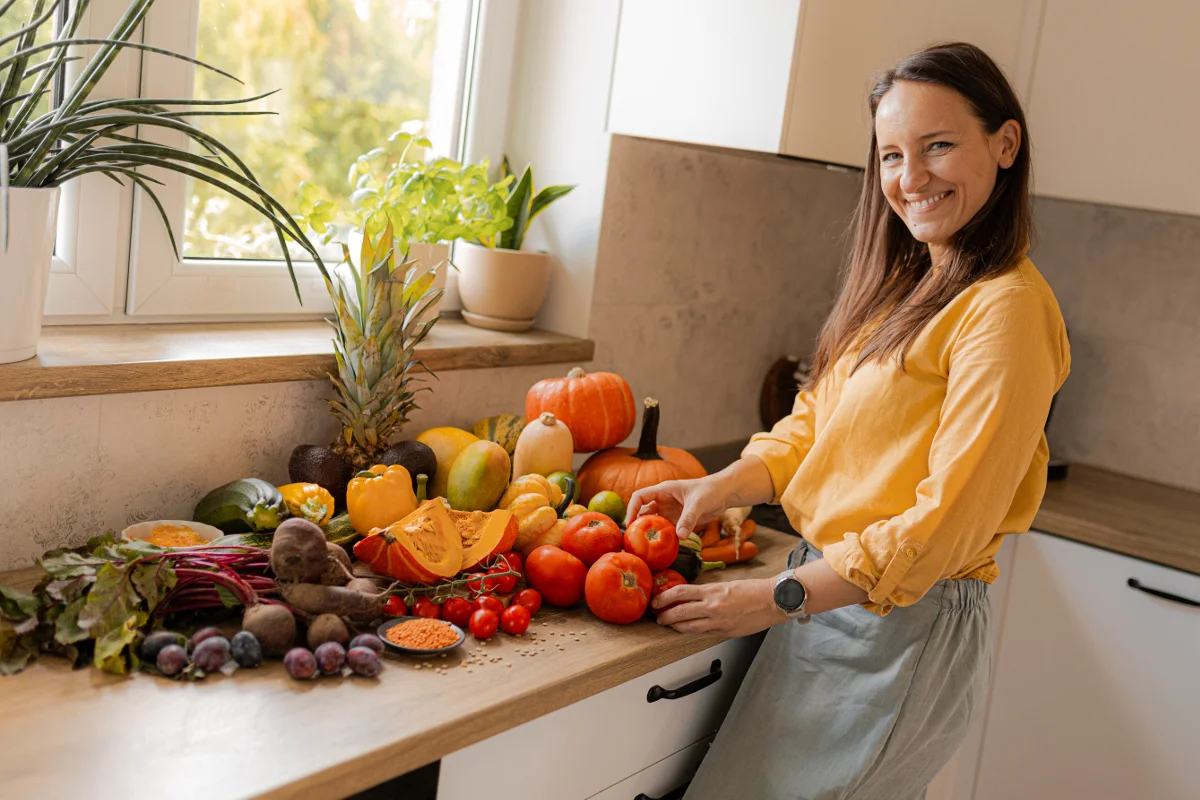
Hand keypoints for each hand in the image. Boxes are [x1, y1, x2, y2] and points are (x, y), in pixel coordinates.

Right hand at [626, 475, 729, 537]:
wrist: (724, 493)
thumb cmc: (710, 490)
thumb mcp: (698, 503)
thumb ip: (688, 518)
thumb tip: (680, 536)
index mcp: (663, 490)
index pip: (639, 497)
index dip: (631, 509)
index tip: (630, 524)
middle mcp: (663, 500)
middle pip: (643, 511)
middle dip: (637, 524)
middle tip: (633, 540)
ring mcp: (670, 511)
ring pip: (653, 522)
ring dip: (649, 532)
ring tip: (643, 546)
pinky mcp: (678, 520)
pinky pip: (666, 529)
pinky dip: (662, 537)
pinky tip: (660, 547)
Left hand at [652, 578, 784, 637]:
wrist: (773, 601)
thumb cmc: (753, 590)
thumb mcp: (726, 585)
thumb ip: (709, 593)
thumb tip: (692, 598)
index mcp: (712, 591)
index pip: (680, 593)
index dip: (664, 598)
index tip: (657, 601)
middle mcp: (713, 606)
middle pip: (680, 612)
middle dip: (665, 616)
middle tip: (657, 617)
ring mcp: (719, 621)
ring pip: (689, 627)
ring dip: (676, 627)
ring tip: (669, 625)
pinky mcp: (725, 632)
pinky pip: (704, 633)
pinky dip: (692, 631)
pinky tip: (687, 630)